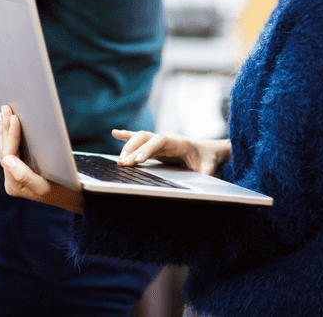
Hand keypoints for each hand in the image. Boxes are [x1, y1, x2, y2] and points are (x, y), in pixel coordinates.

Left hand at [0, 105, 82, 212]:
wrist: (73, 198)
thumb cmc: (62, 192)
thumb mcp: (44, 186)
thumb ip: (24, 175)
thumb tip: (6, 160)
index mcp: (13, 185)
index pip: (8, 155)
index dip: (11, 135)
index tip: (15, 118)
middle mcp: (10, 180)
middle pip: (5, 149)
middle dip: (5, 128)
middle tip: (6, 108)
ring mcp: (14, 175)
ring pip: (6, 148)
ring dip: (5, 129)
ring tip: (4, 112)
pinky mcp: (20, 169)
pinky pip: (12, 149)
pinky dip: (10, 135)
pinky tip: (8, 125)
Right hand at [113, 130, 230, 176]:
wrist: (206, 152)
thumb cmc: (206, 161)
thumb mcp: (208, 169)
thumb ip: (205, 175)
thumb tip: (204, 189)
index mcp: (178, 142)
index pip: (160, 141)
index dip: (148, 149)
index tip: (138, 161)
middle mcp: (165, 139)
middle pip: (145, 138)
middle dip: (133, 150)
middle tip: (123, 163)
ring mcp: (158, 141)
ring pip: (139, 138)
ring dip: (128, 147)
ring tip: (119, 160)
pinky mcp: (153, 146)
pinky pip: (138, 138)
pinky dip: (126, 136)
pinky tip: (115, 133)